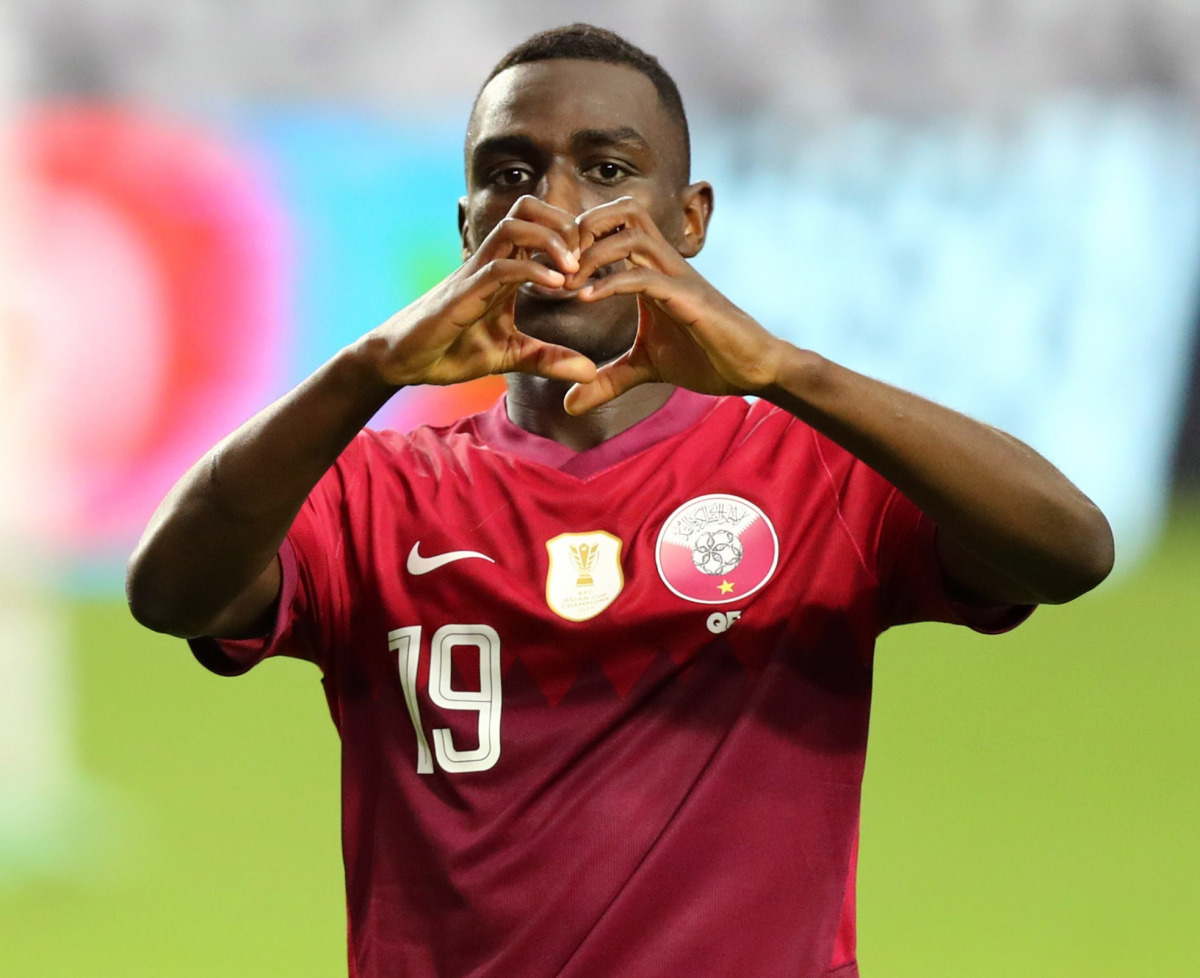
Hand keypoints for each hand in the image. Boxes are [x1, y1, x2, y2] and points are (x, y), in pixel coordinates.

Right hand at [361, 196, 596, 388]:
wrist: (402, 360)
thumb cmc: (451, 350)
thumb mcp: (511, 356)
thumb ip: (550, 359)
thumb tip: (590, 373)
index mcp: (503, 269)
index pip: (539, 226)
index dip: (571, 235)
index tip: (593, 263)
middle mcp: (490, 261)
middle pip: (528, 209)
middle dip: (564, 224)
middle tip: (587, 257)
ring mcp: (474, 273)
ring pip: (513, 227)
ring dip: (550, 241)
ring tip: (574, 269)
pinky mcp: (462, 293)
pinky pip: (498, 267)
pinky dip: (530, 271)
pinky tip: (555, 288)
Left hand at [562, 196, 784, 414]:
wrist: (753, 368)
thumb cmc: (706, 357)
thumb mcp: (645, 368)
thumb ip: (607, 380)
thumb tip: (569, 403)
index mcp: (653, 270)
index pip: (615, 226)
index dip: (580, 237)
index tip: (553, 267)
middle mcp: (665, 264)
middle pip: (624, 212)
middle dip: (585, 228)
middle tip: (558, 264)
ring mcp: (679, 277)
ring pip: (633, 234)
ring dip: (594, 252)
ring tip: (568, 281)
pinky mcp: (689, 298)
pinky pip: (646, 277)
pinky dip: (612, 283)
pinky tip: (586, 300)